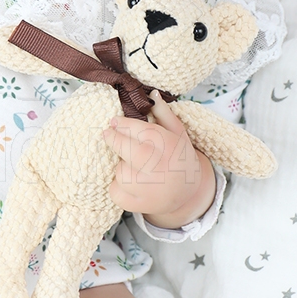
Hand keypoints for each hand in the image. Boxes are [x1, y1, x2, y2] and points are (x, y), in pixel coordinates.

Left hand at [102, 92, 216, 229]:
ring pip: (120, 171)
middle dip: (113, 138)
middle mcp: (160, 167)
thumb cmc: (179, 158)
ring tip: (134, 167)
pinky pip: (115, 191)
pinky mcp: (139, 204)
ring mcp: (149, 188)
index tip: (114, 121)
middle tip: (108, 134)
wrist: (189, 194)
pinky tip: (130, 184)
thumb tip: (151, 92)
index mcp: (169, 146)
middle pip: (125, 148)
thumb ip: (164, 113)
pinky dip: (117, 187)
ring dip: (121, 167)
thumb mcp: (178, 133)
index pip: (140, 130)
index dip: (122, 124)